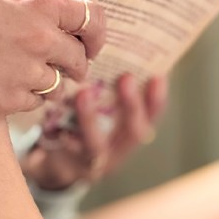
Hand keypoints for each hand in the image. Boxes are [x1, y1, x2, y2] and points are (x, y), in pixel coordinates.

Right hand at [0, 0, 104, 119]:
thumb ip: (42, 11)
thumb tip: (74, 30)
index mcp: (40, 4)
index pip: (92, 20)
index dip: (95, 36)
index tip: (90, 44)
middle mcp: (39, 38)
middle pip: (79, 60)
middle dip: (73, 65)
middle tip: (61, 66)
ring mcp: (24, 73)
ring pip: (56, 88)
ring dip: (43, 83)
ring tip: (13, 69)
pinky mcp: (6, 101)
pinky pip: (31, 105)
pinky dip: (20, 98)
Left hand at [20, 75, 167, 189]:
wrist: (60, 168)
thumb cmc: (84, 130)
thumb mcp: (103, 115)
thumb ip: (109, 93)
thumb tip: (115, 51)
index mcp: (130, 135)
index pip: (151, 118)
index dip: (156, 101)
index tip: (158, 77)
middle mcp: (119, 151)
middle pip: (133, 132)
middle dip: (131, 106)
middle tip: (127, 78)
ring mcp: (96, 162)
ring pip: (97, 144)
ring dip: (90, 118)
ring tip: (84, 94)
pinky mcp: (72, 167)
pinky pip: (68, 153)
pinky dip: (65, 138)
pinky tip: (60, 127)